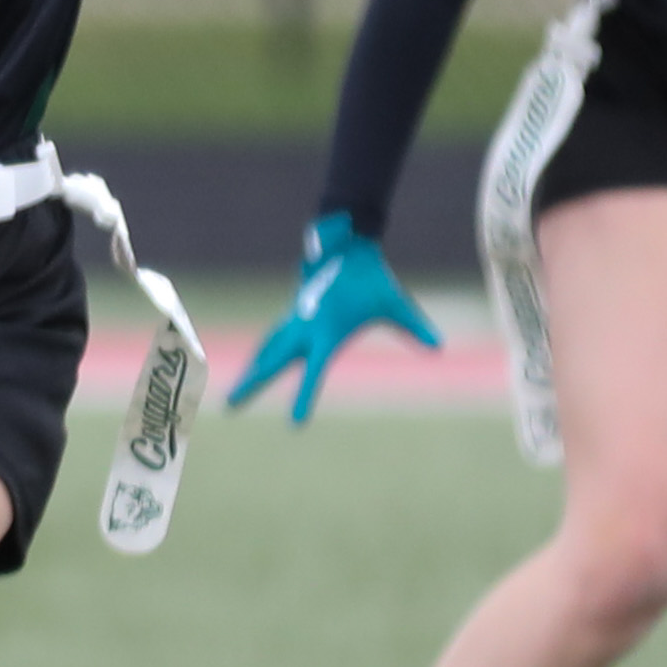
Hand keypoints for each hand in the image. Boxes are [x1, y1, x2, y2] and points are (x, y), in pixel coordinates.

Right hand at [226, 211, 443, 424]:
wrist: (349, 243)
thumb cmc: (373, 276)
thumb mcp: (395, 302)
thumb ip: (413, 326)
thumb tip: (437, 346)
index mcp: (327, 332)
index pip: (314, 372)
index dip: (304, 397)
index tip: (295, 423)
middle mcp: (306, 328)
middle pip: (274, 362)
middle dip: (252, 384)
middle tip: (229, 406)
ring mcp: (298, 319)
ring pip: (269, 349)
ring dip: (252, 370)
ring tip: (235, 392)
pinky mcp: (297, 312)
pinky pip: (275, 337)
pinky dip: (263, 352)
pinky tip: (256, 363)